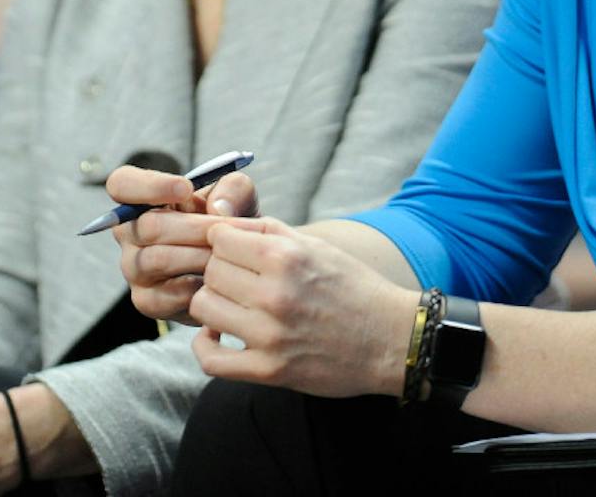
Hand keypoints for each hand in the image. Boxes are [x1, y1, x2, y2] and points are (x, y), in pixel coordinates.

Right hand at [106, 164, 258, 323]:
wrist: (237, 264)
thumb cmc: (229, 221)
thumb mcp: (238, 195)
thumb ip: (232, 189)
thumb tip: (218, 210)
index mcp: (142, 199)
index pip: (122, 183)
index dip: (149, 185)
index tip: (186, 188)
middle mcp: (130, 232)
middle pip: (148, 225)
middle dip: (193, 227)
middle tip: (225, 230)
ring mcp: (134, 268)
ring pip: (157, 259)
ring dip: (197, 255)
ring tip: (226, 254)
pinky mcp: (146, 300)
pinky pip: (165, 294)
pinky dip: (196, 286)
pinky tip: (216, 280)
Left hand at [188, 216, 416, 399]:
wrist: (392, 339)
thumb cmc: (354, 287)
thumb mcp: (317, 246)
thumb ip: (268, 231)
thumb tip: (220, 224)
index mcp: (286, 256)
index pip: (218, 238)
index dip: (223, 243)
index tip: (234, 252)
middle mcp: (274, 292)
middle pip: (210, 272)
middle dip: (220, 272)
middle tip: (239, 280)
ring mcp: (269, 334)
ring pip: (203, 309)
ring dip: (214, 305)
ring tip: (233, 306)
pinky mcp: (268, 370)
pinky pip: (210, 359)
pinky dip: (205, 347)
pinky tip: (218, 336)